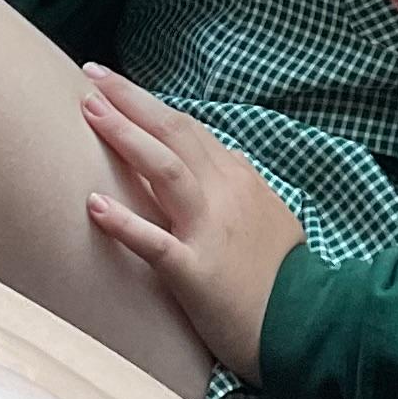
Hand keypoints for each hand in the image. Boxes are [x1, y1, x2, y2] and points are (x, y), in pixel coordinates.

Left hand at [81, 67, 301, 377]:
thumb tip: (219, 160)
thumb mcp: (267, 213)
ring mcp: (210, 230)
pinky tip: (93, 205)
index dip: (146, 102)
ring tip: (89, 111)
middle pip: (173, 132)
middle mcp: (224, 193)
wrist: (309, 322)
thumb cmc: (281, 273)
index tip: (112, 84)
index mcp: (238, 177)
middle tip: (92, 76)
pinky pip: (155, 242)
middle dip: (130, 100)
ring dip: (125, 136)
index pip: (186, 127)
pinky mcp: (196, 271)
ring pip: (165, 169)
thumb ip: (237, 185)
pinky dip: (123, 222)